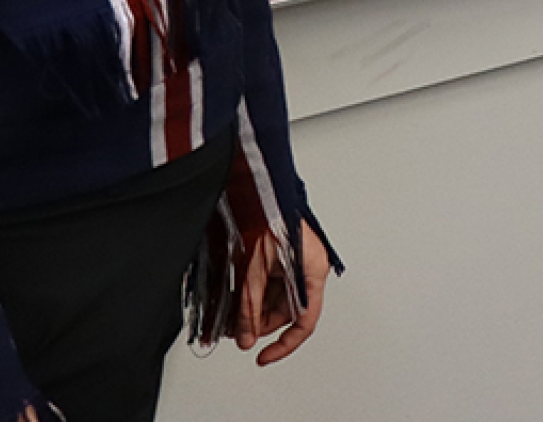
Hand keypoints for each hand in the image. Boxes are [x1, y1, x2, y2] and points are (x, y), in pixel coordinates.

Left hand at [236, 220, 330, 366]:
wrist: (258, 186)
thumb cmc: (266, 215)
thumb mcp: (255, 269)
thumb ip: (249, 307)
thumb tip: (245, 337)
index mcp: (312, 272)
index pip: (304, 321)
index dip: (284, 343)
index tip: (265, 356)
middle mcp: (307, 269)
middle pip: (286, 310)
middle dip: (259, 324)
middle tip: (236, 333)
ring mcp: (294, 262)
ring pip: (274, 298)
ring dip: (253, 310)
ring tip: (230, 319)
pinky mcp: (282, 255)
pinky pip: (269, 283)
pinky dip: (252, 294)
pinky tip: (235, 302)